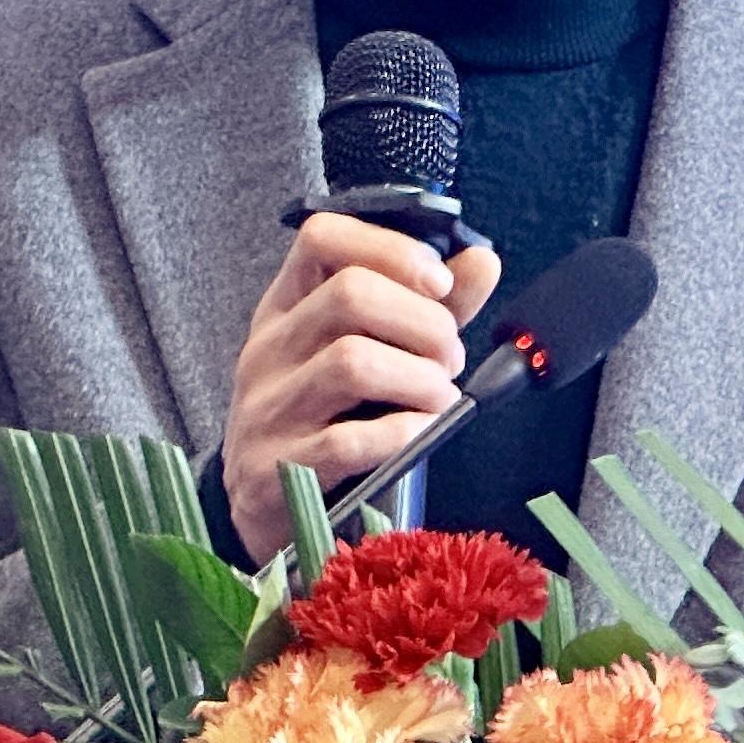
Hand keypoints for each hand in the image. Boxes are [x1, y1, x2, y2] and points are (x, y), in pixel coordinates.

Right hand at [222, 214, 506, 559]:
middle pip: (350, 294)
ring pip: (352, 362)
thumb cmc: (323, 416)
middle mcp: (268, 348)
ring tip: (438, 398)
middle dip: (424, 323)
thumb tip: (482, 261)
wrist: (262, 504)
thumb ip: (424, 307)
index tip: (439, 283)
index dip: (391, 248)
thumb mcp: (362, 349)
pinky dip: (401, 434)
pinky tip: (418, 434)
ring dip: (420, 379)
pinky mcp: (275, 468)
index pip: (321, 238)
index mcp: (286, 306)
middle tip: (447, 358)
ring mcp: (266, 408)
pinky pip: (347, 441)